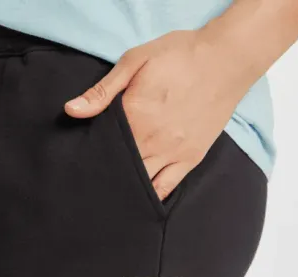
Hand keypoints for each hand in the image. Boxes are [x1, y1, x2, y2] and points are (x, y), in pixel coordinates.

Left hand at [65, 29, 250, 200]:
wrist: (226, 60)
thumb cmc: (180, 55)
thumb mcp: (135, 61)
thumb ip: (103, 90)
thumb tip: (71, 111)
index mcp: (134, 116)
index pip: (103, 145)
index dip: (92, 154)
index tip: (84, 159)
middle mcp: (152, 141)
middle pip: (120, 168)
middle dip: (107, 175)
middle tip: (94, 181)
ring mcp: (173, 153)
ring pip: (142, 183)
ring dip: (127, 189)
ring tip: (114, 193)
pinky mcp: (191, 158)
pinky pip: (168, 187)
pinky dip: (153, 195)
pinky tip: (141, 200)